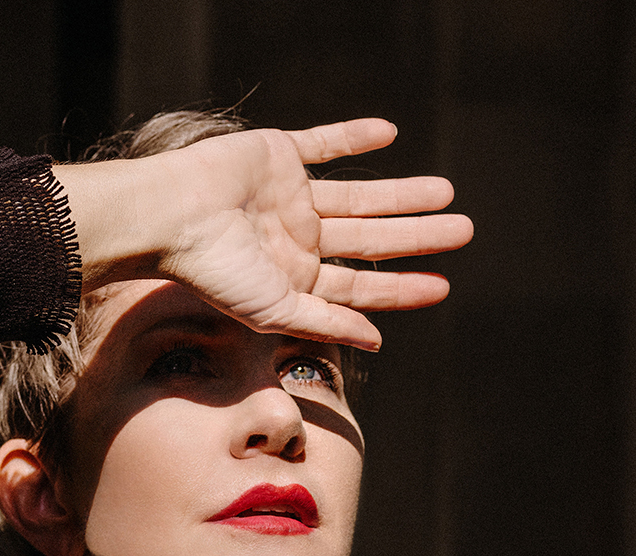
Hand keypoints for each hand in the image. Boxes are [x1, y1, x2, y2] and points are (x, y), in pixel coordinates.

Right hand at [55, 119, 472, 349]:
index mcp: (295, 278)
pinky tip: (389, 133)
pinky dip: (353, 138)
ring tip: (446, 192)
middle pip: (368, 239)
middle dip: (415, 236)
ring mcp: (288, 197)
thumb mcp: (274, 310)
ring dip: (400, 194)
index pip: (360, 285)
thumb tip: (377, 342)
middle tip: (465, 230)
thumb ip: (325, 323)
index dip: (401, 287)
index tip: (443, 287)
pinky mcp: (276, 156)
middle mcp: (296, 239)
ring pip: (358, 195)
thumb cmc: (213, 270)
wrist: (171, 215)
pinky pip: (323, 143)